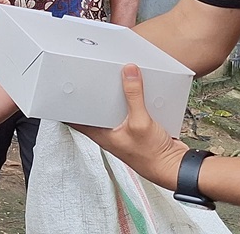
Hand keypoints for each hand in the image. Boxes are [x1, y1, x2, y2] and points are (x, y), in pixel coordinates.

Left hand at [70, 64, 187, 188]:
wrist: (174, 167)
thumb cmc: (152, 156)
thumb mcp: (140, 121)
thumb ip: (134, 96)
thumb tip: (129, 72)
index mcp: (103, 135)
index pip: (78, 119)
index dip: (70, 106)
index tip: (65, 90)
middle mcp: (111, 133)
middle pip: (99, 110)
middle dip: (97, 94)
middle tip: (93, 76)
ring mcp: (126, 130)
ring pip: (117, 109)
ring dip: (118, 96)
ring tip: (117, 78)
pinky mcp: (140, 128)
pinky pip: (133, 110)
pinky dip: (135, 100)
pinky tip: (140, 91)